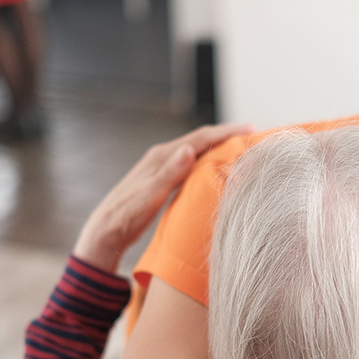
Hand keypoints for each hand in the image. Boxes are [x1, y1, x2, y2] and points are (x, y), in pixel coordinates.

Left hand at [73, 123, 254, 271]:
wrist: (107, 229)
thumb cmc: (127, 215)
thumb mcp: (150, 195)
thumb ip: (170, 172)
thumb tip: (189, 149)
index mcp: (162, 156)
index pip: (200, 138)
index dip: (226, 132)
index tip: (250, 129)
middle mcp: (162, 157)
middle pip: (200, 140)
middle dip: (226, 136)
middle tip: (251, 136)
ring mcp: (162, 167)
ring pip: (196, 152)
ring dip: (218, 148)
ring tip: (240, 149)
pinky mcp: (162, 179)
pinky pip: (190, 165)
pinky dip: (207, 162)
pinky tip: (215, 168)